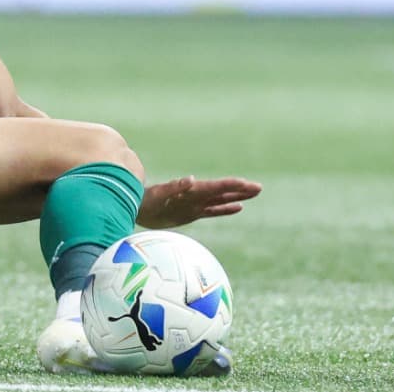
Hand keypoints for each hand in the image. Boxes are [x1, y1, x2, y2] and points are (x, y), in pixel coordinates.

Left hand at [136, 176, 261, 228]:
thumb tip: (189, 180)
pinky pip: (212, 211)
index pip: (214, 187)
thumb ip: (173, 187)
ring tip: (254, 193)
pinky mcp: (190, 213)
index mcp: (189, 190)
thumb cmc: (144, 200)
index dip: (230, 185)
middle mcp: (194, 196)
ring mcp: (194, 204)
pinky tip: (238, 207)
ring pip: (220, 200)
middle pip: (221, 191)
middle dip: (240, 189)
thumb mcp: (158, 194)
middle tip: (259, 187)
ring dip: (236, 197)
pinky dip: (225, 209)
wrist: (134, 206)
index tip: (246, 183)